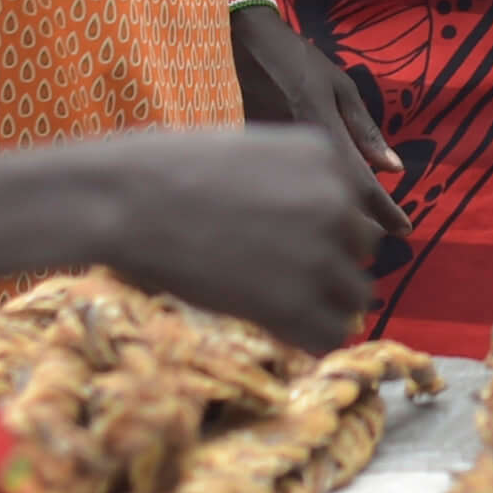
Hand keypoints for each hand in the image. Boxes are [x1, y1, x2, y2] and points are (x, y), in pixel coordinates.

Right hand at [84, 127, 391, 350]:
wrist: (130, 200)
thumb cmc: (170, 172)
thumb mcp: (252, 154)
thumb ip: (292, 182)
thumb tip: (312, 231)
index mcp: (326, 157)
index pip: (354, 207)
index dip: (326, 231)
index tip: (290, 244)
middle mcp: (336, 202)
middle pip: (361, 251)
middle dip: (329, 266)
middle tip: (279, 278)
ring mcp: (320, 253)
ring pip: (355, 296)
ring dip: (324, 306)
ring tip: (278, 306)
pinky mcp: (294, 302)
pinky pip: (329, 335)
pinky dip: (309, 339)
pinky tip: (276, 329)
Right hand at [232, 0, 411, 240]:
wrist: (236, 43)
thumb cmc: (294, 59)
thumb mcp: (338, 85)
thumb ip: (364, 128)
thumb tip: (394, 168)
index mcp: (324, 132)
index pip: (361, 184)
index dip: (385, 212)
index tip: (406, 230)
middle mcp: (296, 154)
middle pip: (333, 204)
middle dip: (359, 225)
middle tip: (380, 234)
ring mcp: (268, 162)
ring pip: (307, 203)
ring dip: (330, 218)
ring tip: (351, 230)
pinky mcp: (247, 165)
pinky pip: (282, 193)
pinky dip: (301, 203)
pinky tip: (310, 207)